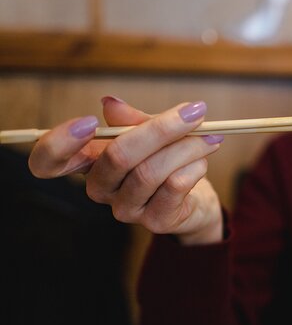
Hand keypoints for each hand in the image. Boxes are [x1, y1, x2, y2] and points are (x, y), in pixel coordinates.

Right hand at [28, 96, 224, 244]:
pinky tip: (203, 160)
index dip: (58, 142)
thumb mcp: (151, 134)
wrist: (195, 198)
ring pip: (151, 171)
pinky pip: (173, 187)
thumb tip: (109, 103)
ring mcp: (126, 208)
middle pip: (118, 156)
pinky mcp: (155, 221)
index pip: (48, 162)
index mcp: (89, 163)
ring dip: (187, 148)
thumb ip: (133, 120)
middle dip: (161, 129)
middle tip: (195, 112)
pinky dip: (193, 167)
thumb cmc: (167, 160)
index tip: (90, 121)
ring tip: (209, 136)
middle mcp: (101, 188)